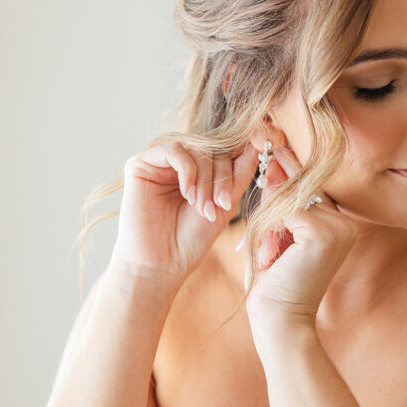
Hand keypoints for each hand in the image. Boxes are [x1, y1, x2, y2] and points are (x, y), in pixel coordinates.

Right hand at [110, 139, 258, 287]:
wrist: (160, 266)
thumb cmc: (191, 240)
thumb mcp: (226, 203)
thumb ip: (240, 172)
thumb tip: (261, 140)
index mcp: (197, 169)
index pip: (226, 148)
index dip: (245, 150)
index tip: (267, 147)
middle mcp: (178, 161)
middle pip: (213, 147)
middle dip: (223, 177)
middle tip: (222, 206)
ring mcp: (158, 161)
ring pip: (196, 148)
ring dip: (206, 179)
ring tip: (204, 209)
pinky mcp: (139, 163)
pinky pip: (174, 149)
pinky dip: (188, 171)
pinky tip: (187, 194)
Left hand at [245, 141, 357, 330]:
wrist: (280, 320)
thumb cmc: (275, 283)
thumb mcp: (276, 236)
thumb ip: (280, 203)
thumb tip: (272, 164)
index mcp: (339, 225)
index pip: (310, 190)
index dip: (290, 175)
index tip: (275, 150)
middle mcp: (345, 224)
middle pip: (300, 190)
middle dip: (273, 203)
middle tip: (268, 223)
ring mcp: (338, 228)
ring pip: (289, 200)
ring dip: (269, 226)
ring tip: (270, 259)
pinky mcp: (322, 233)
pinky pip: (285, 212)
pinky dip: (271, 233)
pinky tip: (273, 259)